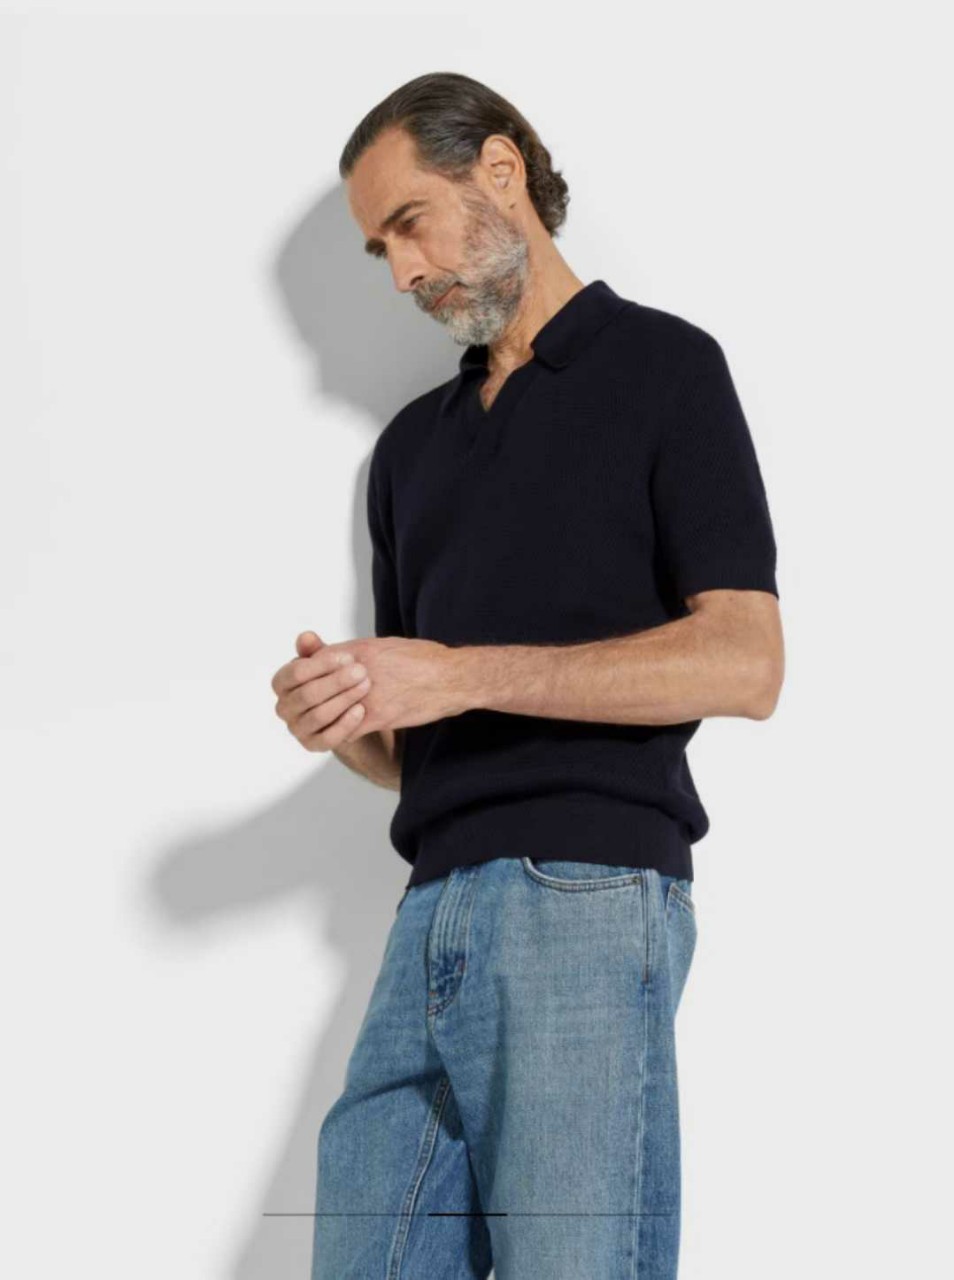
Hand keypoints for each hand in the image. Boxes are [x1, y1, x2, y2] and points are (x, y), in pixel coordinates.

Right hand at [272, 631, 372, 752]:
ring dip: (344, 699)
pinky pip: (328, 737)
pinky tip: (361, 709)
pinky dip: (346, 723)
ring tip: (366, 686)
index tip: (349, 656)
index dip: (323, 664)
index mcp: (282, 683)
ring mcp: (296, 728)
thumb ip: (317, 650)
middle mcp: (284, 707)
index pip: (296, 673)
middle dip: (337, 682)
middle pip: (308, 694)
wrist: (344, 711)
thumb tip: (306, 636)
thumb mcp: (326, 664)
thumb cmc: (331, 681)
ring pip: (319, 715)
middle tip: (362, 671)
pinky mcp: (312, 745)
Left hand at [319, 634, 470, 740]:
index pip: (313, 663)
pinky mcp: (379, 717)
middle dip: (310, 700)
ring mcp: (366, 694)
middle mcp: (357, 670)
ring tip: (325, 721)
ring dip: (324, 718)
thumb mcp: (385, 646)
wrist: (451, 677)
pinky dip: (342, 733)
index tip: (308, 684)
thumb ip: (356, 652)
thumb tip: (337, 657)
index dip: (306, 676)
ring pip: (325, 712)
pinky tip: (347, 731)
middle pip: (313, 688)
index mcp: (358, 650)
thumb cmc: (424, 659)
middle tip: (311, 707)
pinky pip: (346, 731)